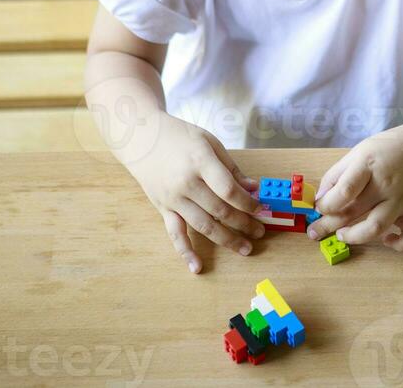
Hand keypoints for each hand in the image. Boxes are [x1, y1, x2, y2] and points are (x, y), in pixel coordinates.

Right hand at [129, 111, 264, 273]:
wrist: (141, 138)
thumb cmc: (179, 136)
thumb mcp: (209, 142)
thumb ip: (231, 168)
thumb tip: (253, 188)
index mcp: (201, 161)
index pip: (229, 190)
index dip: (248, 203)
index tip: (261, 209)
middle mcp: (186, 182)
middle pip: (219, 210)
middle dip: (243, 224)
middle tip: (259, 232)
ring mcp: (173, 198)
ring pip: (203, 225)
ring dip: (226, 239)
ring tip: (245, 248)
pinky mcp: (162, 209)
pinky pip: (175, 234)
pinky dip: (186, 252)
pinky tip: (197, 267)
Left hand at [308, 120, 402, 250]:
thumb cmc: (388, 148)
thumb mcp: (359, 151)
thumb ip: (338, 174)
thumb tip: (320, 198)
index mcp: (368, 164)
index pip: (344, 191)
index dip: (326, 204)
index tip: (319, 208)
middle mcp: (385, 183)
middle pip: (354, 211)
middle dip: (329, 225)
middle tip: (315, 232)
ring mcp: (401, 199)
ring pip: (377, 227)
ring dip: (355, 237)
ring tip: (342, 235)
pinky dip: (398, 244)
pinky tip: (386, 240)